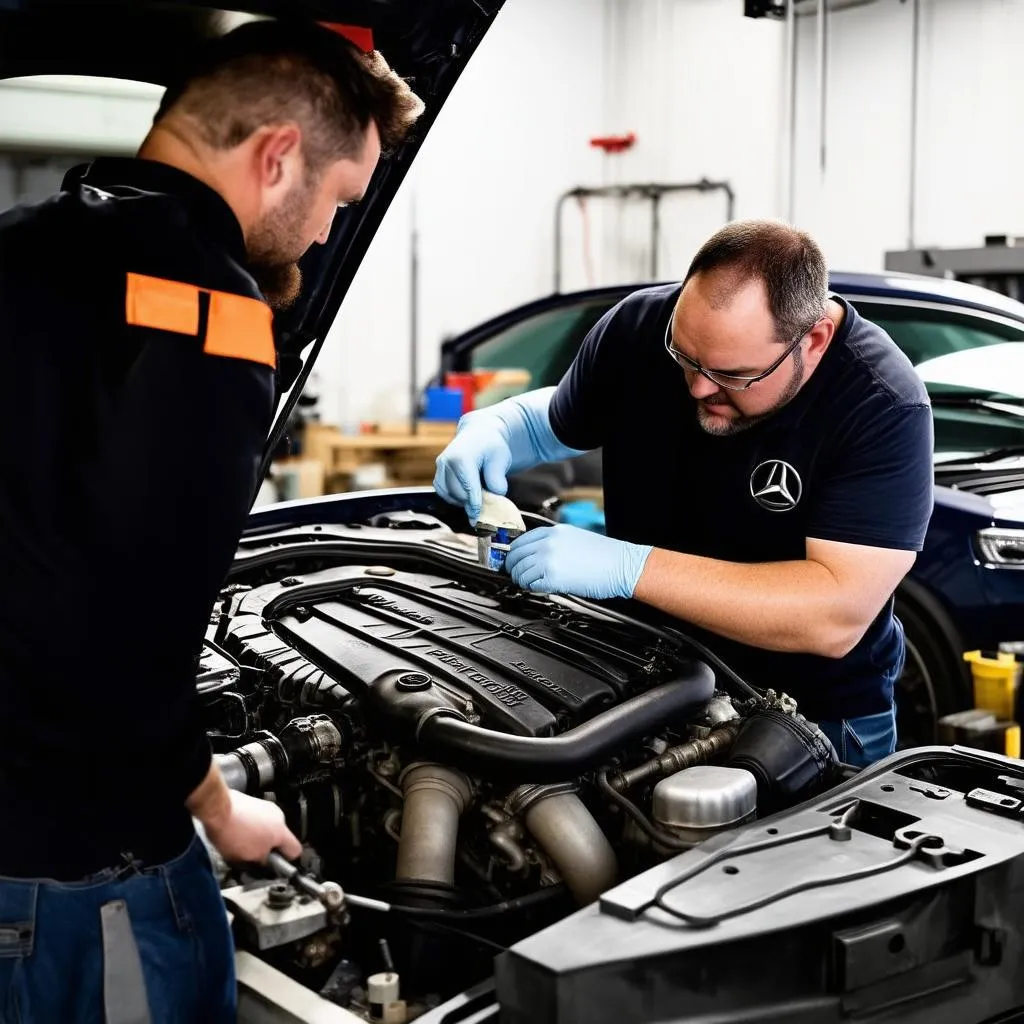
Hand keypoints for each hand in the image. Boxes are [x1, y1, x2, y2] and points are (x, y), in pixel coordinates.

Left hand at [201, 789, 301, 864]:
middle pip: (279, 839)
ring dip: (257, 837)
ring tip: (240, 843)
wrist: (216, 808)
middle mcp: (278, 816)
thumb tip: (265, 862)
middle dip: (267, 848)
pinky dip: (249, 827)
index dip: (287, 862)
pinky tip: (235, 832)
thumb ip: (262, 861)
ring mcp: (266, 807)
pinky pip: (256, 819)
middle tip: (253, 856)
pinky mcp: (253, 802)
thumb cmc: (231, 830)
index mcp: (281, 832)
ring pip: (267, 829)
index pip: (296, 851)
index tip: (277, 866)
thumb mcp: (247, 858)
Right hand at [433, 413, 511, 523]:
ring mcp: (440, 467)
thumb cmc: (491, 446)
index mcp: (461, 457)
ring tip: (479, 495)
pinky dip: (455, 497)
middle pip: (458, 493)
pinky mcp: (438, 474)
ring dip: (463, 500)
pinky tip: (467, 493)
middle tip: (487, 503)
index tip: (478, 518)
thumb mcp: (501, 458)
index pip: (468, 488)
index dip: (475, 505)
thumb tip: (493, 496)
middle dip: (472, 502)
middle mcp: (446, 461)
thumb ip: (497, 479)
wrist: (480, 434)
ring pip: (450, 495)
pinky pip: (444, 492)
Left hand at [505, 525, 652, 599]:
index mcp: (553, 532)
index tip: (512, 560)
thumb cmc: (605, 555)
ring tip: (528, 583)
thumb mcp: (574, 537)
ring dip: (521, 580)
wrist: (621, 565)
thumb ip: (553, 542)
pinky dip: (532, 588)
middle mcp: (548, 544)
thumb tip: (537, 553)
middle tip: (515, 574)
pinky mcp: (553, 578)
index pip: (520, 541)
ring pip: (520, 572)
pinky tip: (539, 588)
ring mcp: (548, 560)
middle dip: (513, 567)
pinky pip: (531, 585)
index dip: (513, 553)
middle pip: (515, 556)